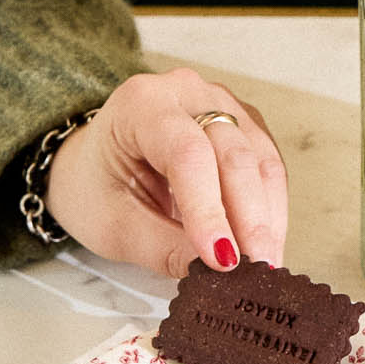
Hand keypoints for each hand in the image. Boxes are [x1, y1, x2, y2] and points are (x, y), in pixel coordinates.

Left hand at [42, 66, 287, 278]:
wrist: (94, 161)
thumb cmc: (95, 185)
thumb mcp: (112, 224)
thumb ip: (161, 247)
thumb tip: (214, 271)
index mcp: (141, 104)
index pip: (186, 154)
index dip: (208, 209)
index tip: (222, 259)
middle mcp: (187, 91)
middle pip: (233, 153)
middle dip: (249, 218)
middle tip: (255, 270)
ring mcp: (220, 102)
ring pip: (260, 159)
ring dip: (267, 216)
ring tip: (264, 264)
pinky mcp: (243, 122)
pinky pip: (267, 164)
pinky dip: (270, 207)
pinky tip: (266, 241)